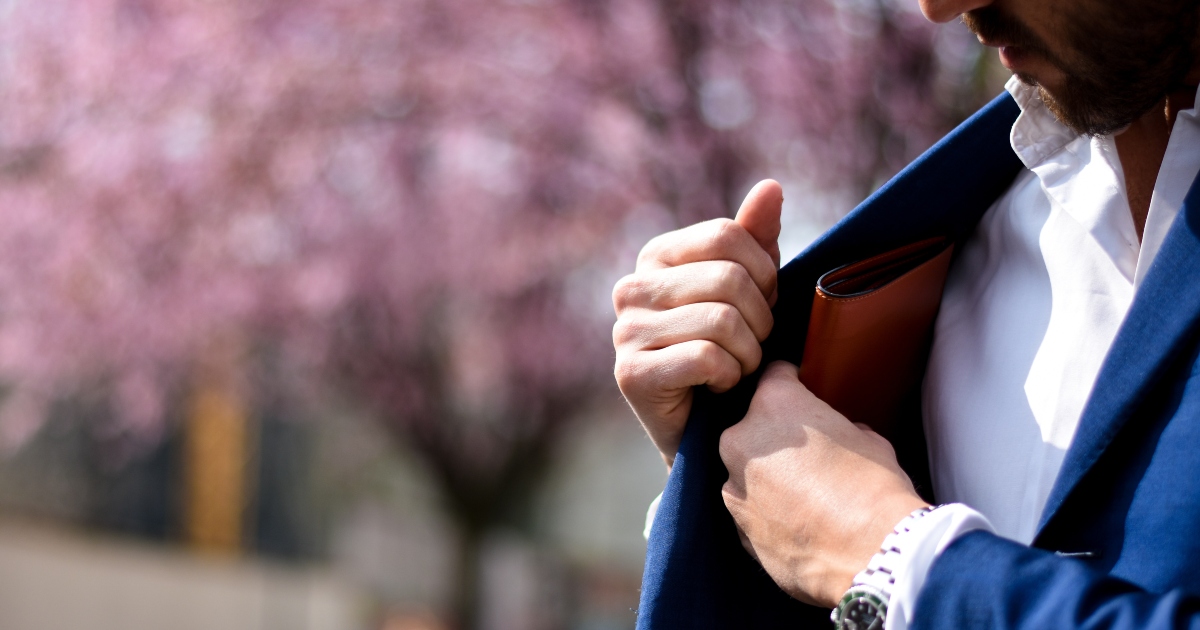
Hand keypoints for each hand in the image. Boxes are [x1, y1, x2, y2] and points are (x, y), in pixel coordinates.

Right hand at [613, 180, 781, 466]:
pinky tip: (716, 388)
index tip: (763, 306)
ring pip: (723, 321)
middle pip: (729, 278)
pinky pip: (707, 358)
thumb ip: (756, 239)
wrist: (706, 429)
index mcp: (657, 255)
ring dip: (748, 354)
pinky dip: (728, 378)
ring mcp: (625, 330)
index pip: (727, 235)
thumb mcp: (749, 290)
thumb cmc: (729, 351)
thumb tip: (771, 187)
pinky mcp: (630, 374)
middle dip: (761, 320)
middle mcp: (631, 287)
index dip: (764, 273)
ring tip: (736, 368)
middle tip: (752, 346)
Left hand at [719, 361, 927, 606]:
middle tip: (808, 454)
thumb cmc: (874, 489)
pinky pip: (750, 508)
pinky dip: (767, 512)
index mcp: (774, 405)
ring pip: (746, 470)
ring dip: (767, 477)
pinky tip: (799, 523)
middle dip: (775, 436)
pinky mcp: (736, 526)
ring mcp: (734, 486)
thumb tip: (843, 433)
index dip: (792, 382)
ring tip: (805, 495)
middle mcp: (742, 440)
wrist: (872, 554)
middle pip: (752, 426)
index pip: (775, 375)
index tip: (801, 391)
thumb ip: (841, 427)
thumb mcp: (868, 440)